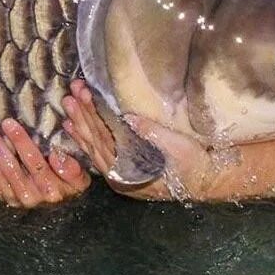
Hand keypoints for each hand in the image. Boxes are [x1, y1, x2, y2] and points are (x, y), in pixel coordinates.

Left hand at [0, 116, 90, 207]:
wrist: (62, 213)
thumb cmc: (71, 187)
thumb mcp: (81, 180)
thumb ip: (72, 169)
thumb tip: (56, 155)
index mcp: (49, 188)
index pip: (33, 162)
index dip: (20, 142)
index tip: (9, 122)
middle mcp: (28, 196)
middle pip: (8, 167)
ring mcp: (10, 197)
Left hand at [62, 79, 213, 201]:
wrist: (207, 180)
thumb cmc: (194, 163)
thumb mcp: (177, 146)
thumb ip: (152, 133)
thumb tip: (127, 117)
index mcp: (131, 172)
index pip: (104, 141)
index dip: (91, 118)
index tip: (81, 97)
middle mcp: (121, 176)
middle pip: (95, 143)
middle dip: (82, 117)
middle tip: (71, 94)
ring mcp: (121, 174)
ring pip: (94, 148)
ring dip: (80, 125)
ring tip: (68, 105)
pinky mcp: (124, 169)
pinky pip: (99, 153)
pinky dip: (86, 139)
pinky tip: (73, 127)